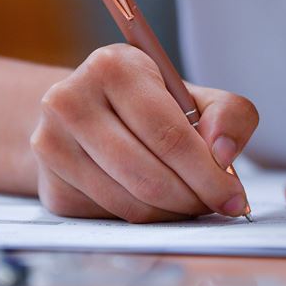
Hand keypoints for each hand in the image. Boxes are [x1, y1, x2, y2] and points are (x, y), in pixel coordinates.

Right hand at [30, 44, 258, 222]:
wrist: (88, 113)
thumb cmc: (152, 104)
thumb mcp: (197, 96)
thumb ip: (229, 115)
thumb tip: (223, 154)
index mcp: (113, 67)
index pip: (168, 134)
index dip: (208, 173)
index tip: (234, 196)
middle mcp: (70, 101)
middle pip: (148, 174)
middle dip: (195, 198)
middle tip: (219, 204)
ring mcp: (52, 145)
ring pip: (130, 202)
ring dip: (173, 212)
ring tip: (194, 201)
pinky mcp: (50, 185)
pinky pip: (111, 216)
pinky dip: (148, 219)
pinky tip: (162, 203)